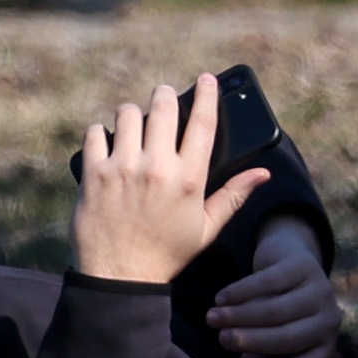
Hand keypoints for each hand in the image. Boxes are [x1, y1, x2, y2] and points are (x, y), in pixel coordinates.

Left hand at [72, 76, 267, 285]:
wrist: (119, 278)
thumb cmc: (166, 253)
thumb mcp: (206, 228)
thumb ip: (234, 196)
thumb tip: (263, 173)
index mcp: (188, 179)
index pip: (203, 122)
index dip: (206, 94)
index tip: (206, 79)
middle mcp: (157, 168)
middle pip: (164, 106)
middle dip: (165, 97)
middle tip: (164, 101)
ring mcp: (123, 168)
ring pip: (128, 113)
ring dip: (134, 115)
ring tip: (135, 128)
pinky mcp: (93, 174)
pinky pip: (96, 132)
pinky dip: (101, 134)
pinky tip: (108, 146)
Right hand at [212, 219, 347, 357]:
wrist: (285, 265)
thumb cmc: (274, 317)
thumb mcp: (263, 346)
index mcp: (325, 349)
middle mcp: (330, 322)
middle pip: (289, 339)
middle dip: (251, 341)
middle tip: (222, 340)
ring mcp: (322, 292)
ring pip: (277, 311)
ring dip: (239, 316)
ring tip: (213, 319)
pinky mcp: (305, 266)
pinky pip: (269, 282)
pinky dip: (240, 292)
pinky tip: (220, 298)